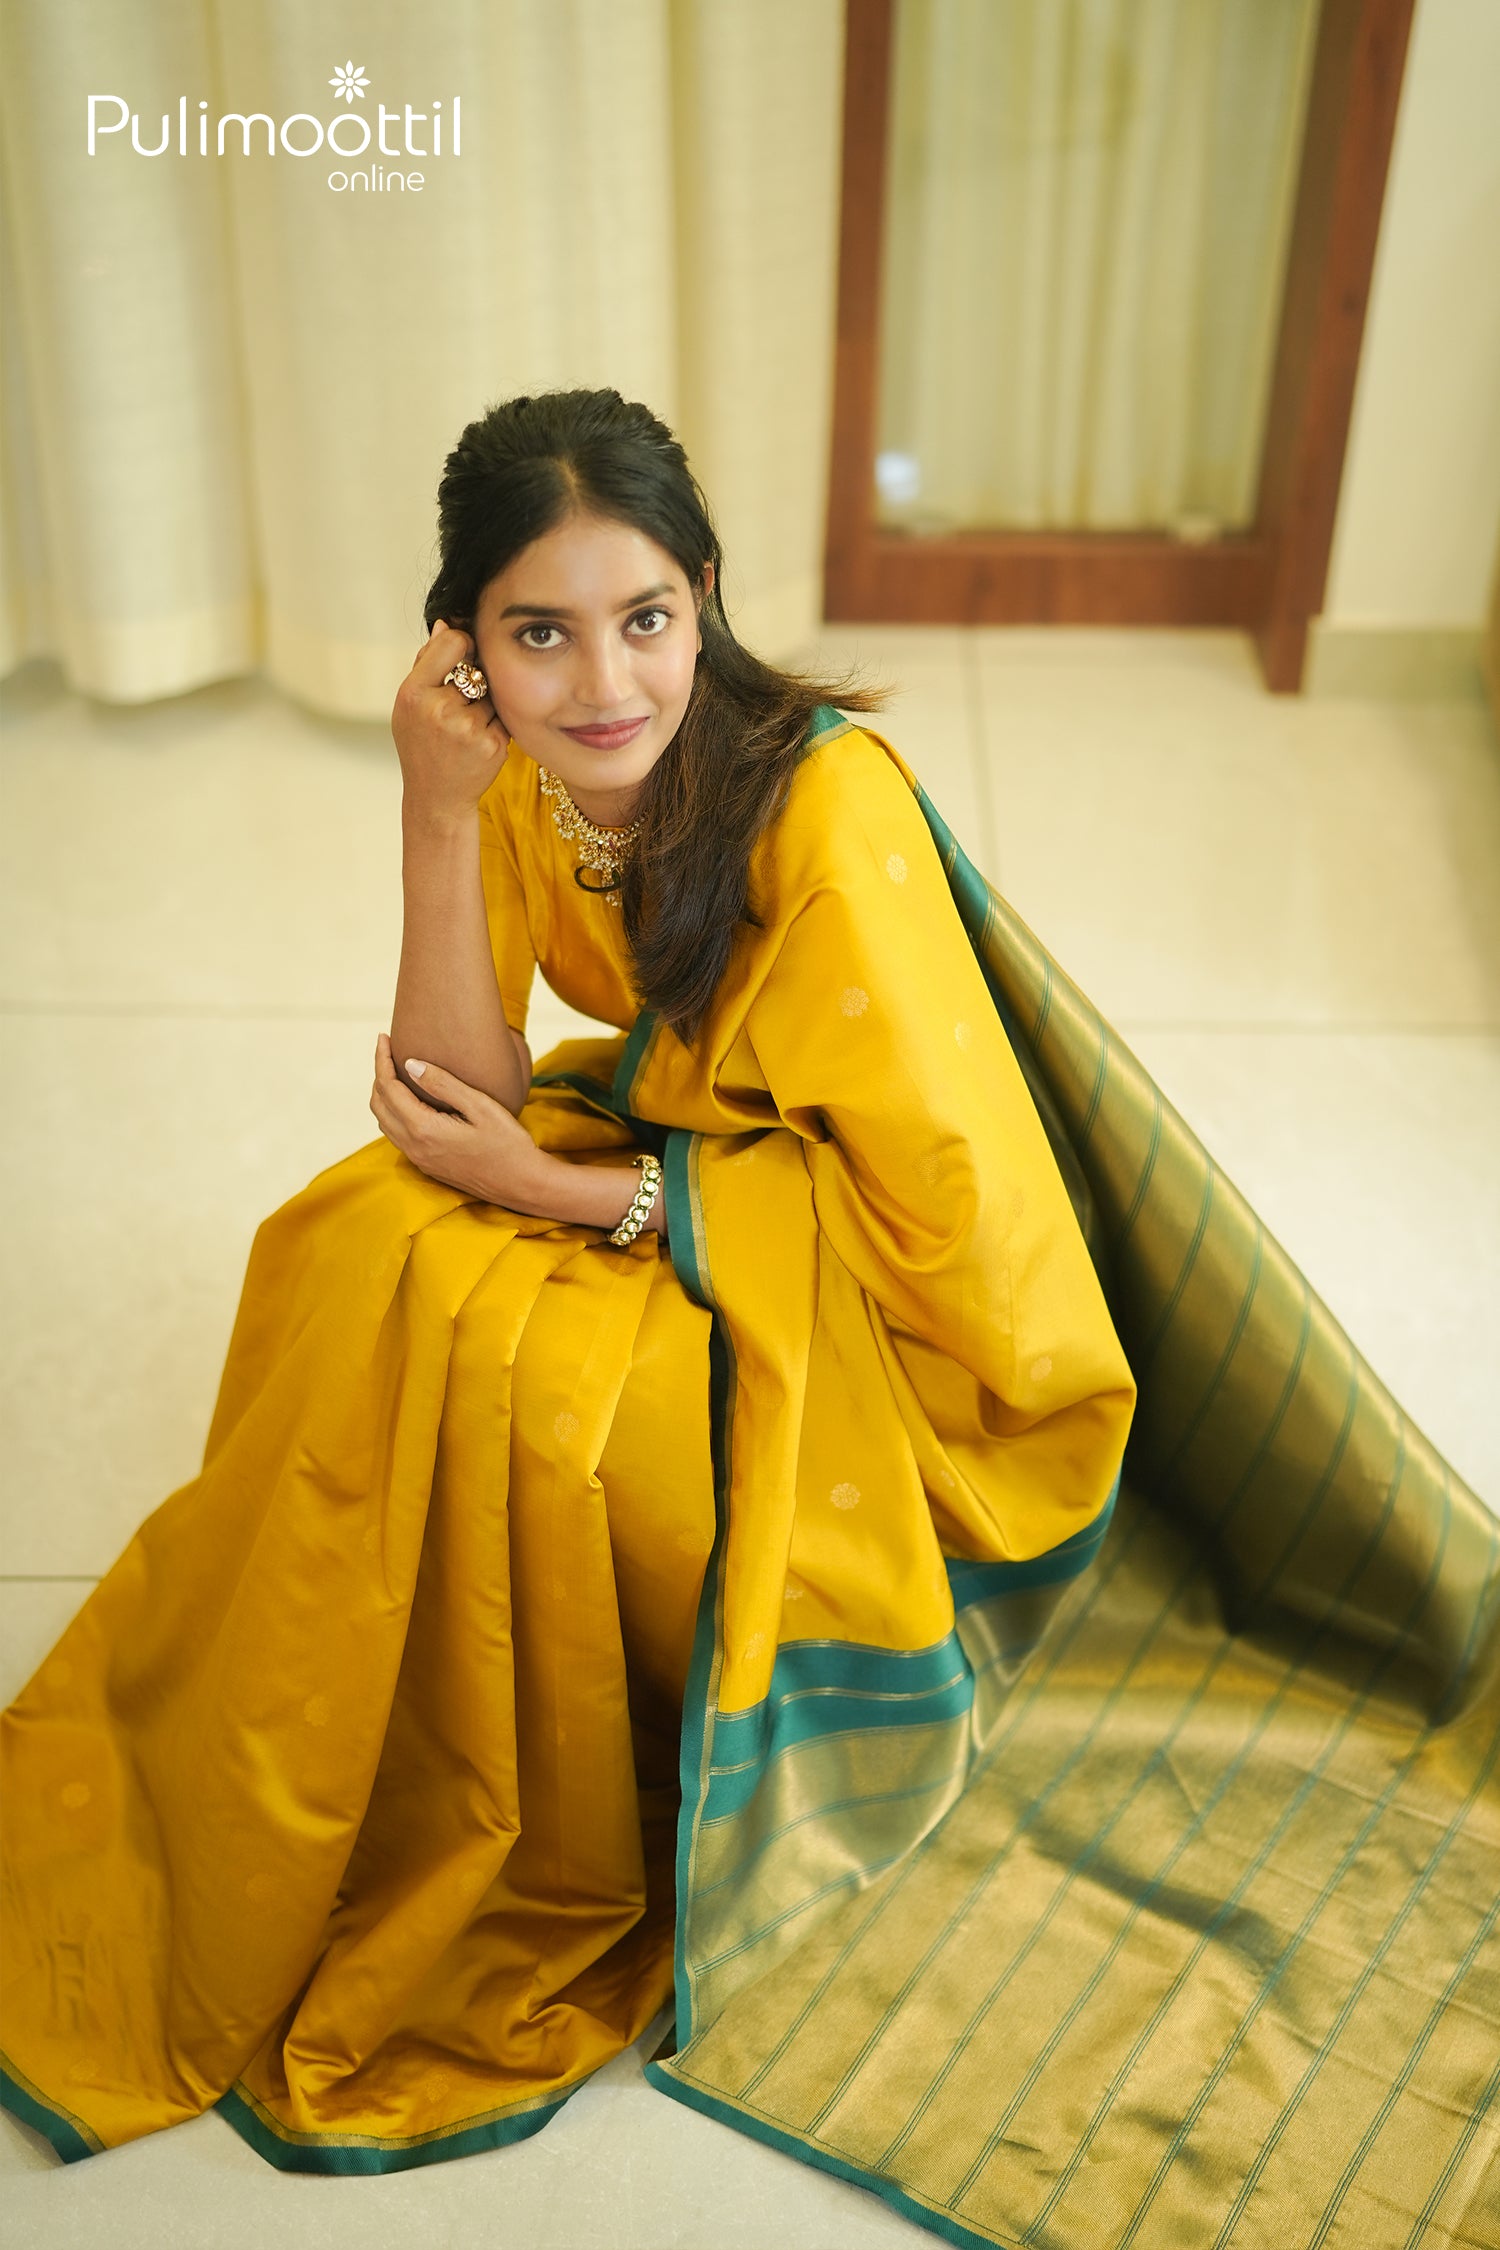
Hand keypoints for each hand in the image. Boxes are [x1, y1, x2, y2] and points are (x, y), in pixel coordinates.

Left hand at [369, 1031, 552, 1208]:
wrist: (522, 1184)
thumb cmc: (508, 1143)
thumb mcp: (480, 1106)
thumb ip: (443, 1084)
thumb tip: (409, 1064)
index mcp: (424, 1129)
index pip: (388, 1088)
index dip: (382, 1059)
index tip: (384, 1037)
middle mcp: (414, 1147)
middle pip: (379, 1105)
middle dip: (379, 1074)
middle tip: (388, 1050)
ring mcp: (419, 1159)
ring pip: (385, 1122)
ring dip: (384, 1095)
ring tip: (396, 1071)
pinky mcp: (427, 1165)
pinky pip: (397, 1135)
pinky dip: (394, 1112)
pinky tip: (411, 1100)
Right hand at [391, 619, 509, 825]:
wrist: (436, 796)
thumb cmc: (421, 743)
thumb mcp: (409, 704)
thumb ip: (427, 663)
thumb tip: (447, 623)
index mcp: (414, 693)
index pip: (453, 642)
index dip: (463, 644)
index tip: (462, 655)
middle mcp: (440, 710)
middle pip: (477, 668)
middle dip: (474, 680)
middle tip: (461, 701)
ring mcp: (468, 729)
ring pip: (493, 693)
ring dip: (486, 704)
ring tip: (465, 728)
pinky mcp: (493, 745)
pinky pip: (504, 716)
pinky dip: (496, 723)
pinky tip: (479, 741)